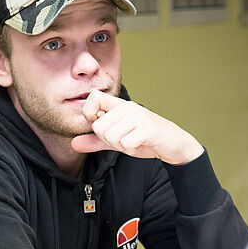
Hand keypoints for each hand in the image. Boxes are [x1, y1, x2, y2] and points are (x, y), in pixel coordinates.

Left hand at [73, 90, 204, 164]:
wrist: (173, 145)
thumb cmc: (145, 140)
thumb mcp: (116, 140)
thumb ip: (95, 141)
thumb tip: (73, 144)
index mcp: (119, 106)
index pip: (93, 98)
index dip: (89, 114)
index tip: (99, 126)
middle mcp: (127, 107)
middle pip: (99, 127)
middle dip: (108, 140)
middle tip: (123, 139)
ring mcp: (138, 116)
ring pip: (111, 136)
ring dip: (121, 146)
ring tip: (133, 141)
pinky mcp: (147, 128)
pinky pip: (126, 144)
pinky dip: (131, 150)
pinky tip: (140, 145)